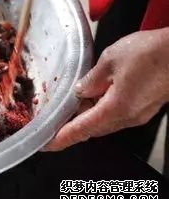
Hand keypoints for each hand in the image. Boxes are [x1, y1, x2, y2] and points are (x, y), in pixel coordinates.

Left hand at [43, 28, 168, 150]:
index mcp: (116, 108)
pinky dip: (102, 106)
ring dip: (88, 113)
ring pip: (106, 120)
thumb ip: (92, 78)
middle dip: (73, 123)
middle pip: (93, 127)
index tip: (47, 145)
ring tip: (74, 98)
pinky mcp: (147, 106)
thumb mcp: (110, 60)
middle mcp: (129, 117)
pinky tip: (96, 91)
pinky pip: (118, 112)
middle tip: (56, 115)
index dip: (62, 138)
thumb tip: (81, 90)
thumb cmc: (151, 53)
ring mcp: (139, 113)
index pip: (82, 129)